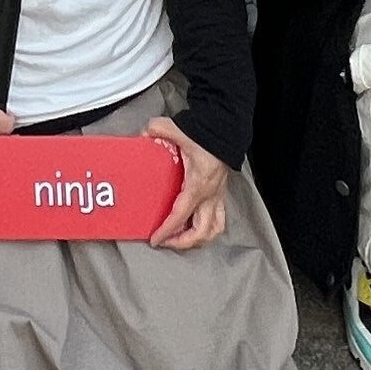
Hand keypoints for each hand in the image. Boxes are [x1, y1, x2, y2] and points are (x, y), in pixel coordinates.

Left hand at [144, 116, 230, 250]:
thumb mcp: (177, 128)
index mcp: (198, 185)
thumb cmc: (205, 132)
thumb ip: (157, 130)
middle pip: (201, 232)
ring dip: (198, 239)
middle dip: (182, 243)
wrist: (226, 127)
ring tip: (180, 240)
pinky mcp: (221, 193)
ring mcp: (218, 195)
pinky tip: (194, 227)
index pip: (181, 215)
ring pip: (214, 229)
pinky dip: (207, 228)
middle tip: (165, 242)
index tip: (155, 239)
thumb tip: (144, 134)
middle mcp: (210, 195)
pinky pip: (218, 219)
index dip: (167, 231)